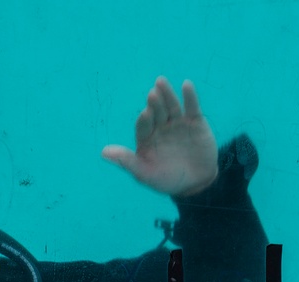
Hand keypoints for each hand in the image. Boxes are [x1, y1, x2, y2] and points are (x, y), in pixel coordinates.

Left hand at [102, 77, 217, 196]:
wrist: (196, 183)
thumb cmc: (167, 180)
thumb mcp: (145, 174)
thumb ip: (126, 162)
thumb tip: (102, 152)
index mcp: (146, 138)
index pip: (142, 126)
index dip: (144, 120)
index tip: (145, 114)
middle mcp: (160, 127)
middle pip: (156, 112)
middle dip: (154, 104)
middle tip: (151, 95)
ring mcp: (177, 122)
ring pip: (171, 106)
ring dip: (167, 94)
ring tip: (160, 82)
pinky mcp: (195, 121)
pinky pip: (192, 107)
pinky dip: (189, 96)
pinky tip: (186, 85)